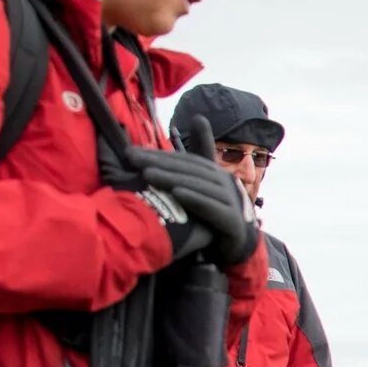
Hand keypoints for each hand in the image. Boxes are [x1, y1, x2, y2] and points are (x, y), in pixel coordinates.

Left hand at [140, 116, 259, 266]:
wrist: (237, 249)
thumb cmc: (213, 218)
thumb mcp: (200, 190)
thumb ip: (192, 163)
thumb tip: (198, 117)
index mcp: (215, 174)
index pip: (185, 160)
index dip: (159, 155)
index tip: (130, 153)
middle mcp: (225, 183)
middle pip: (190, 170)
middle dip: (160, 163)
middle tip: (132, 159)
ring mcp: (231, 201)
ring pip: (199, 186)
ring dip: (173, 178)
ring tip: (148, 174)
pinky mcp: (233, 221)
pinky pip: (212, 208)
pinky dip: (195, 199)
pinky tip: (176, 193)